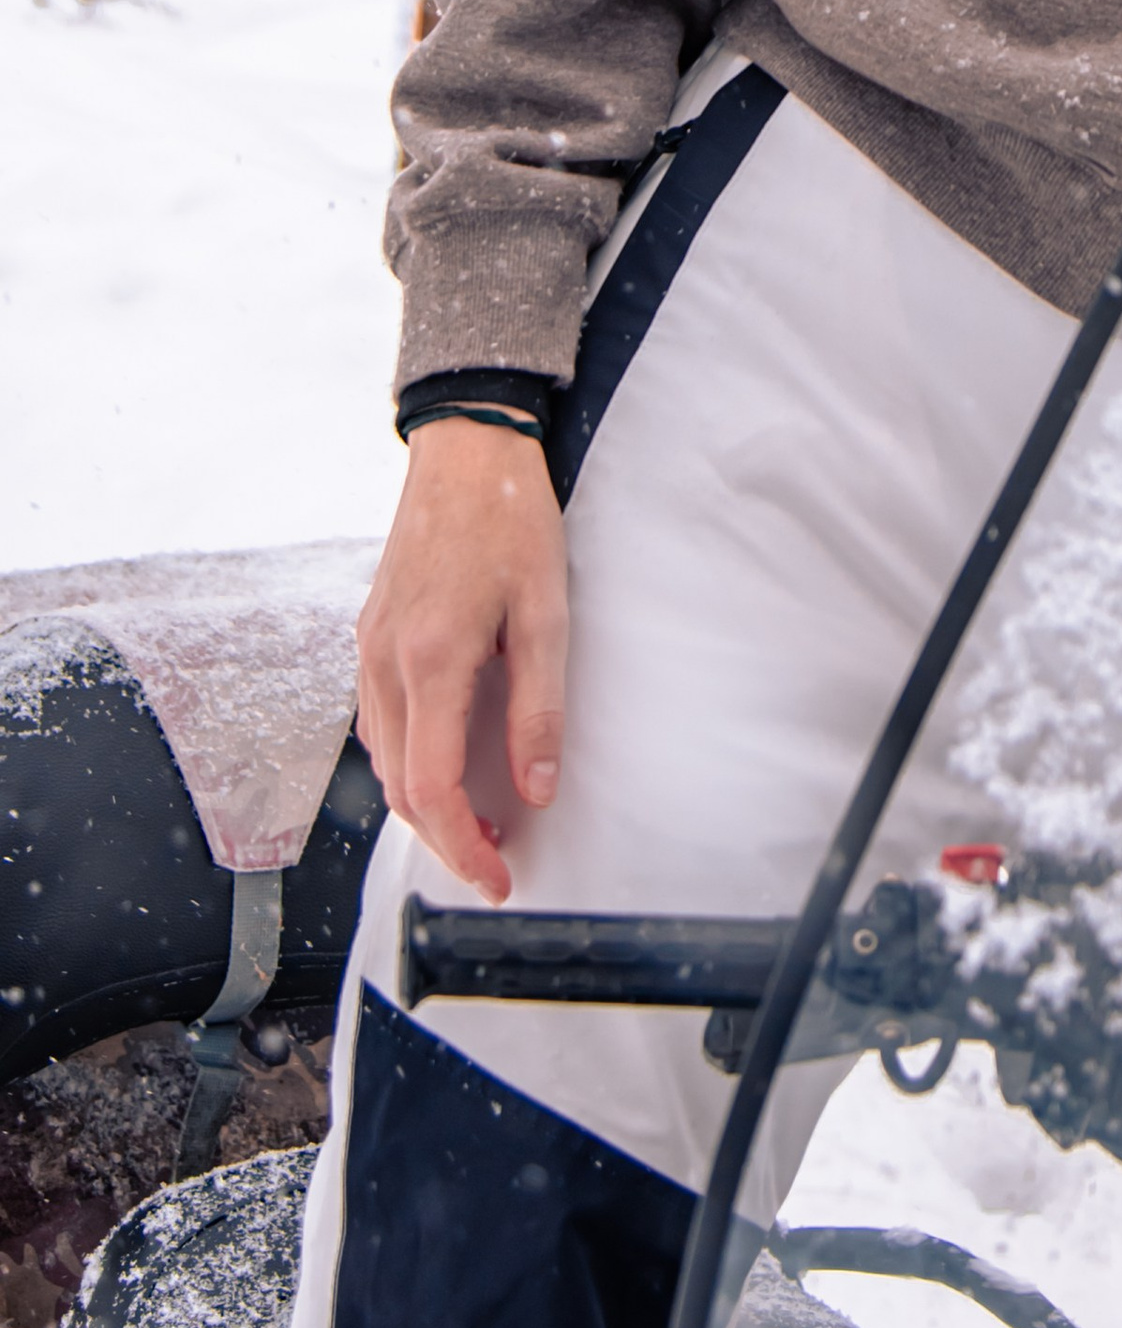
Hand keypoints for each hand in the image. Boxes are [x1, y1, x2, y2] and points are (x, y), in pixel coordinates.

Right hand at [356, 420, 566, 905]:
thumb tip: (537, 787)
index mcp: (429, 661)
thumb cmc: (511, 520)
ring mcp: (368, 649)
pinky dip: (407, 760)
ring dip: (423, 803)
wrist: (464, 450)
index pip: (431, 790)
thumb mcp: (547, 611)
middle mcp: (384, 663)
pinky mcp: (369, 636)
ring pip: (382, 759)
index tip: (498, 876)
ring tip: (478, 821)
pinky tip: (444, 761)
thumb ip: (539, 706)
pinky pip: (377, 721)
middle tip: (495, 861)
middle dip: (444, 839)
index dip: (463, 848)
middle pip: (399, 788)